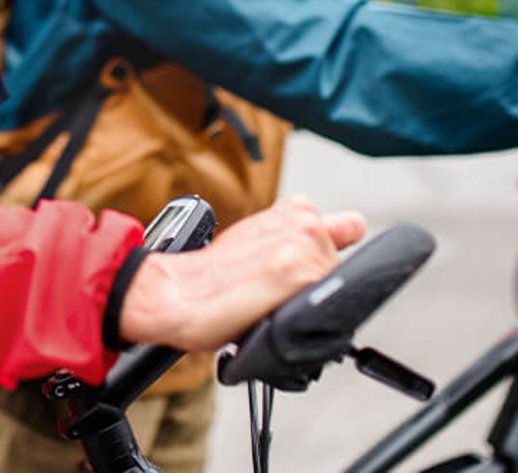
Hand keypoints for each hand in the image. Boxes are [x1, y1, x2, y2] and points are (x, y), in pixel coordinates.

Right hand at [119, 195, 365, 352]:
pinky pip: (329, 305)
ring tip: (269, 302)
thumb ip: (296, 235)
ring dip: (311, 300)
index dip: (328, 255)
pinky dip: (308, 315)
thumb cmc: (211, 276)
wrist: (177, 292)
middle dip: (317, 283)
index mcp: (294, 210)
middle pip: (341, 268)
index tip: (308, 269)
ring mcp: (305, 246)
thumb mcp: (257, 238)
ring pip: (337, 288)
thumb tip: (348, 232)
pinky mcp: (301, 273)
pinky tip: (274, 310)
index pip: (345, 230)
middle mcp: (304, 222)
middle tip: (273, 292)